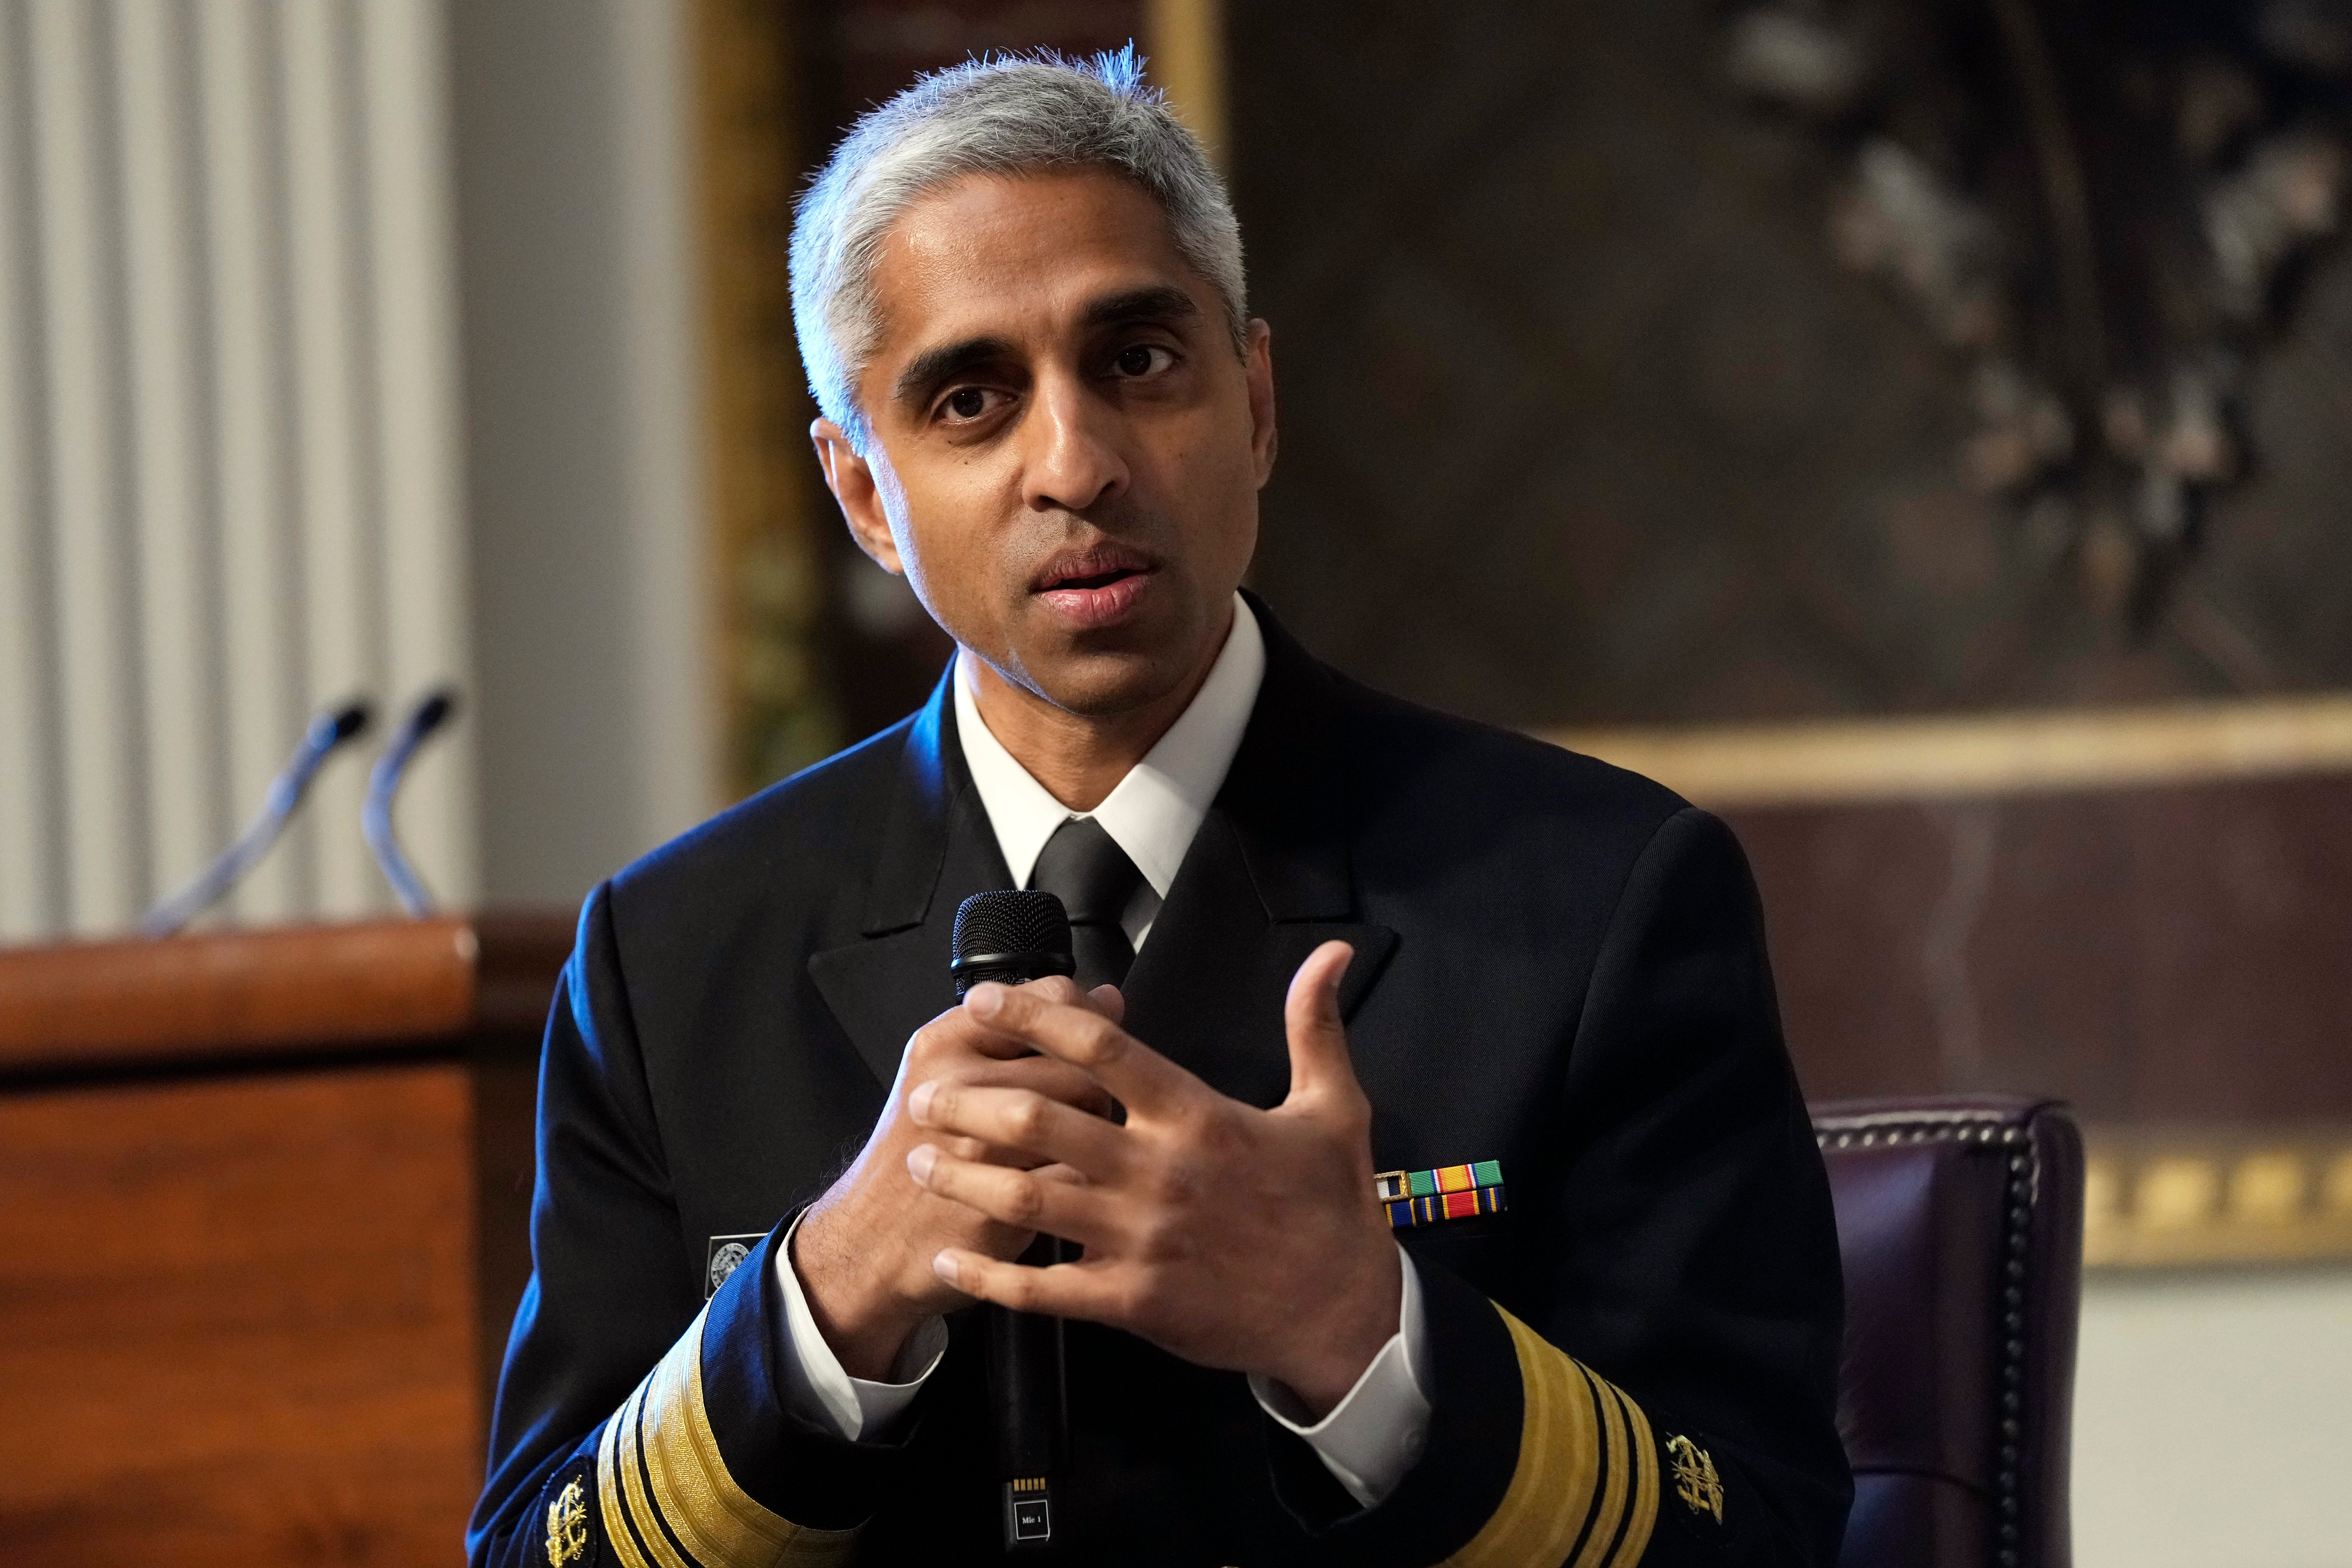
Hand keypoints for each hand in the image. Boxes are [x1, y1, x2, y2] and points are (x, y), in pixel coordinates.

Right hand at [795, 977, 1119, 1378]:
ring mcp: (979, 1146)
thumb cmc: (915, 1151)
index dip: (1087, 1021)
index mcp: (944, 1045)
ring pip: (1083, 1117)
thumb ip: (1024, 1031)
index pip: (1046, 1002)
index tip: (1091, 1045)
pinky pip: (1076, 1174)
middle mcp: (959, 1087)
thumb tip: (1109, 998)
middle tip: (1080, 1110)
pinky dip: (1085, 1181)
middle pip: (1076, 1065)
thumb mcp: (945, 1072)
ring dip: (1097, 1132)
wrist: (870, 1239)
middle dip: (1096, 1087)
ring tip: (1074, 1145)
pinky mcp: (1000, 1202)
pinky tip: (1065, 1187)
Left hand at [906, 941, 1399, 1417]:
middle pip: (1042, 1119)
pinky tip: (951, 1261)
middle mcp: (1160, 1173)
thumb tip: (1332, 951)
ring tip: (917, 1161)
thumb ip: (1315, 1024)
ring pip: (1029, 1200)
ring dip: (963, 1179)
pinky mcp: (1134, 1302)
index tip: (985, 1000)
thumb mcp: (1336, 1106)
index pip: (1101, 1048)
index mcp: (1197, 1117)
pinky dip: (992, 1278)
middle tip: (925, 1092)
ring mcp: (1142, 1240)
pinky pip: (1045, 1290)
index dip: (1036, 1017)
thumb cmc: (1332, 1205)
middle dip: (970, 1101)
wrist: (1344, 1312)